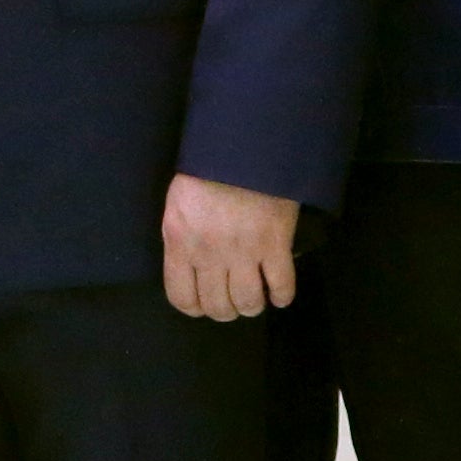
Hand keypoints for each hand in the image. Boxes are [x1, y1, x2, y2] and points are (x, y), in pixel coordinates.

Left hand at [163, 175, 298, 322]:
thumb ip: (182, 239)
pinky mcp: (275, 244)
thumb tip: (190, 269)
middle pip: (218, 306)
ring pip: (248, 302)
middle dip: (226, 310)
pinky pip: (281, 286)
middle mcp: (209, 254)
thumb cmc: (205, 173)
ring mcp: (244, 252)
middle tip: (233, 301)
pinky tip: (279, 294)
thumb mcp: (178, 207)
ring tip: (256, 298)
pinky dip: (282, 296)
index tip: (204, 305)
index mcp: (180, 243)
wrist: (243, 149)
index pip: (181, 297)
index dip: (195, 308)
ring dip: (253, 306)